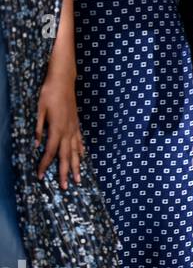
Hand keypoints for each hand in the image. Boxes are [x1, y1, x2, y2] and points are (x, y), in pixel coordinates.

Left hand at [36, 68, 82, 189]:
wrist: (63, 81)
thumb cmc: (49, 93)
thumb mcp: (39, 110)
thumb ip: (38, 128)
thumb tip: (35, 144)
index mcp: (57, 129)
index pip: (50, 151)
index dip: (45, 165)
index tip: (40, 176)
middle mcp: (68, 131)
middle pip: (66, 156)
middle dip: (65, 172)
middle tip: (65, 187)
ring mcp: (74, 128)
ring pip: (76, 152)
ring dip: (77, 166)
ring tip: (78, 179)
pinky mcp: (77, 125)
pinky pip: (80, 142)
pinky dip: (81, 152)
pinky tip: (82, 158)